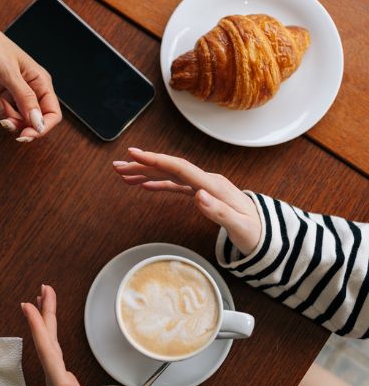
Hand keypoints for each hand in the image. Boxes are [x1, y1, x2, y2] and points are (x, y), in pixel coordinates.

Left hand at [0, 18, 60, 142]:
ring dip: (8, 118)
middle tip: (7, 123)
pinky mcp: (6, 95)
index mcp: (41, 82)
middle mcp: (33, 89)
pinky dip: (0, 112)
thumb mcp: (9, 74)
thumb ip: (25, 99)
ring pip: (21, 120)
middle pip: (36, 120)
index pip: (52, 113)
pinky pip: (8, 114)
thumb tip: (38, 122)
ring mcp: (19, 93)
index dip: (42, 127)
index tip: (27, 134)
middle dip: (21, 125)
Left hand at [22, 285, 130, 385]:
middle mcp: (55, 384)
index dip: (38, 327)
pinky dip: (52, 335)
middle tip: (43, 289)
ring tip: (44, 300)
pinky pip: (55, 352)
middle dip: (44, 315)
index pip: (46, 351)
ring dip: (46, 322)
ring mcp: (59, 383)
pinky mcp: (65, 382)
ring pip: (49, 346)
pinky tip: (51, 329)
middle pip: (46, 344)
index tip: (29, 305)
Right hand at [113, 148, 261, 254]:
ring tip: (123, 174)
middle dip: (142, 165)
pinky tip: (144, 184)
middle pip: (169, 168)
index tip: (134, 153)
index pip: (179, 167)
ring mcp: (204, 187)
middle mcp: (206, 181)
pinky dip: (158, 183)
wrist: (268, 232)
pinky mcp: (202, 194)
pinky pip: (176, 185)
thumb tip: (198, 196)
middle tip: (117, 166)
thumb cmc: (255, 232)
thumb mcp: (240, 227)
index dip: (155, 159)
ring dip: (146, 173)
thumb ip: (219, 211)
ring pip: (169, 175)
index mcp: (213, 186)